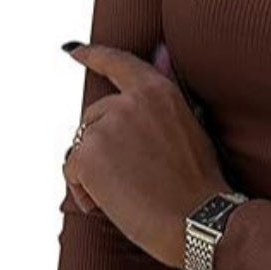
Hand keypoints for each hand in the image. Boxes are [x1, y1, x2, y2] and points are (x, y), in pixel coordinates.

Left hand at [61, 41, 231, 269]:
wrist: (198, 217)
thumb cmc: (198, 180)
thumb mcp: (188, 125)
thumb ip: (165, 92)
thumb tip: (161, 51)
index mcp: (159, 91)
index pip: (118, 63)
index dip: (94, 55)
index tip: (76, 52)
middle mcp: (131, 102)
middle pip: (96, 115)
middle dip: (104, 143)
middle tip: (133, 175)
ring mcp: (108, 126)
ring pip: (83, 145)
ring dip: (95, 170)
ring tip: (127, 192)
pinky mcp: (89, 154)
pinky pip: (72, 170)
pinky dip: (84, 190)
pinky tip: (109, 203)